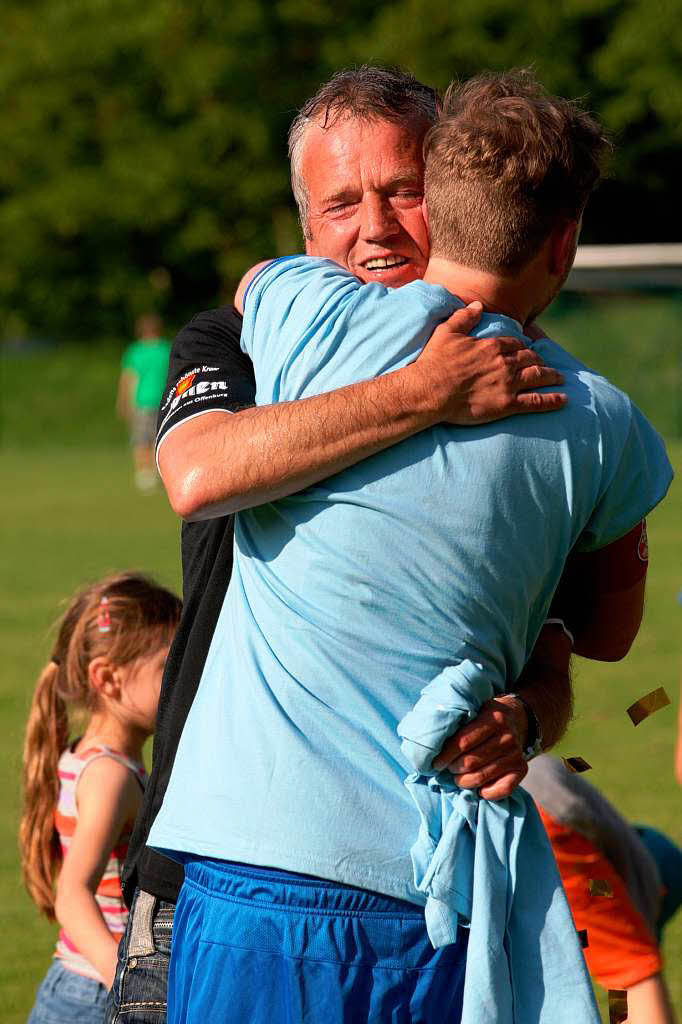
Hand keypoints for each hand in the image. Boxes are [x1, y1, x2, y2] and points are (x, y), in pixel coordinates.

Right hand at [413, 303, 565, 424]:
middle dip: (540, 361)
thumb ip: (464, 317)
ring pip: (538, 377)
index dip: (522, 347)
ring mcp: (508, 384)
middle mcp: (504, 363)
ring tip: (561, 379)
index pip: (514, 344)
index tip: (526, 350)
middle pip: (530, 359)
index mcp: (491, 346)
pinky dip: (552, 400)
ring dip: (551, 377)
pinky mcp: (507, 404)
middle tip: (546, 365)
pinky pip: (536, 401)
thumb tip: (478, 305)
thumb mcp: (446, 332)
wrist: (431, 391)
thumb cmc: (435, 362)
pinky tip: (563, 400)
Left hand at [432, 696, 528, 799]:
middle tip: (447, 768)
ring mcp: (516, 754)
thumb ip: (456, 721)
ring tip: (457, 777)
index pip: (463, 742)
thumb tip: (430, 740)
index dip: (445, 755)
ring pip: (481, 777)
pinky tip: (478, 787)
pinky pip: (502, 790)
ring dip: (464, 781)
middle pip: (470, 762)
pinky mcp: (522, 769)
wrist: (516, 717)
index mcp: (493, 718)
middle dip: (453, 769)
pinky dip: (485, 793)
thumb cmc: (484, 716)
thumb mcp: (473, 709)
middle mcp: (507, 737)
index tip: (434, 762)